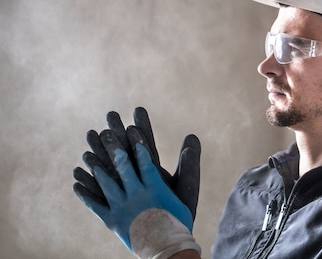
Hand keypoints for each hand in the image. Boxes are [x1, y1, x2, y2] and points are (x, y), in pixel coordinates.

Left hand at [75, 127, 200, 256]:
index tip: (131, 127)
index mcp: (155, 187)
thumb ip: (189, 166)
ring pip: (106, 183)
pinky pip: (95, 205)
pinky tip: (76, 182)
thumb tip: (193, 139)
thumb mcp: (188, 193)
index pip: (145, 159)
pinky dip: (85, 194)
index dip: (138, 142)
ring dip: (95, 167)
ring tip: (87, 154)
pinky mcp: (112, 221)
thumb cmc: (179, 221)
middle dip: (113, 148)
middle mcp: (137, 194)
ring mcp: (122, 208)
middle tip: (105, 132)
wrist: (167, 250)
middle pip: (123, 167)